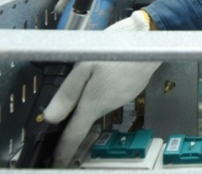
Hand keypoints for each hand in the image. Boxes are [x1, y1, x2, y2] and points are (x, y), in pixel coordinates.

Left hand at [42, 11, 160, 166]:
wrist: (150, 40)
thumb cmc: (118, 48)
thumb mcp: (85, 65)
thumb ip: (68, 92)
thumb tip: (50, 117)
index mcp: (93, 103)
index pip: (74, 136)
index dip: (63, 153)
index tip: (56, 164)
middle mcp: (106, 106)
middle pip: (84, 123)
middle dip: (71, 131)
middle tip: (56, 138)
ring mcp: (118, 99)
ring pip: (94, 109)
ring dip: (84, 110)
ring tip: (73, 107)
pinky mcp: (126, 91)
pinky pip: (105, 99)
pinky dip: (97, 97)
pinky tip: (96, 85)